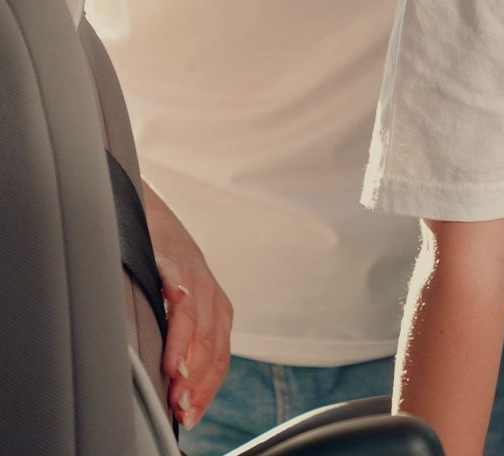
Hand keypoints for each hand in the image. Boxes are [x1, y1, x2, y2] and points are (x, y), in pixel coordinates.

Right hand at [142, 181, 232, 429]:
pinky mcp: (175, 260)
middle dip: (197, 382)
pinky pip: (181, 287)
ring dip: (186, 355)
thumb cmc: (164, 268)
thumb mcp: (178, 307)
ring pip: (197, 323)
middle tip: (182, 410)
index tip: (192, 417)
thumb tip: (170, 387)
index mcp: (216, 312)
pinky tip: (176, 320)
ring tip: (176, 380)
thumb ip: (179, 341)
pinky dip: (180, 307)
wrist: (153, 216)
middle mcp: (211, 297)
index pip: (219, 359)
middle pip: (211, 346)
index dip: (207, 390)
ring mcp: (195, 277)